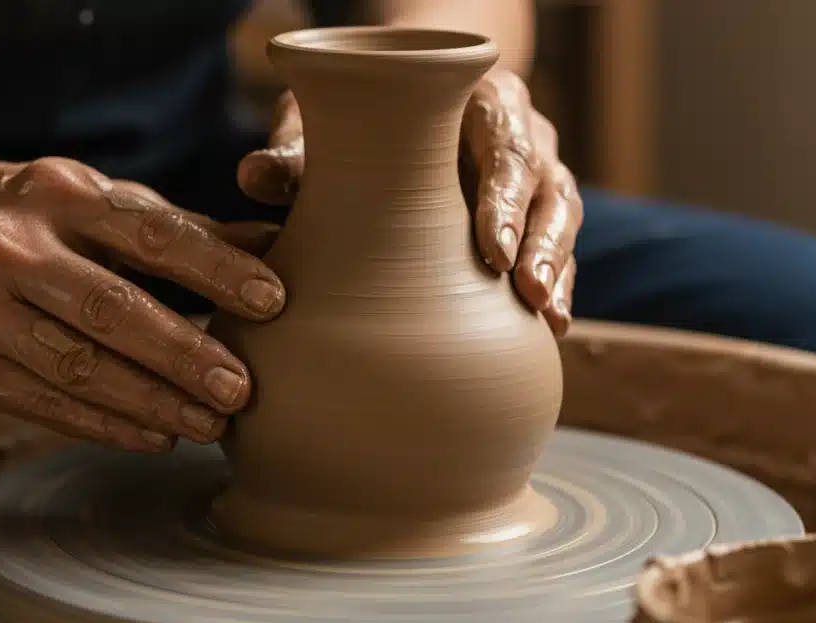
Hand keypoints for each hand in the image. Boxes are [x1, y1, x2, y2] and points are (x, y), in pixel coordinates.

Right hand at [0, 157, 284, 451]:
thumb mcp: (88, 199)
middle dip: (184, 354)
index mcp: (57, 191)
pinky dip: (105, 425)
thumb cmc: (21, 215)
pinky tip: (155, 437)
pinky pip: (42, 402)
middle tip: (242, 391)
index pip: (149, 233)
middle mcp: (9, 245)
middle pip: (110, 308)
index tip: (273, 301)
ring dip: (151, 403)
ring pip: (76, 366)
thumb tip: (276, 247)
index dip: (215, 268)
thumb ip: (174, 228)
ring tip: (208, 425)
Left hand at [237, 70, 581, 335]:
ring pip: (563, 215)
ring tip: (549, 317)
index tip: (492, 247)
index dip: (504, 195)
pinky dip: (557, 283)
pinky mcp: (536, 214)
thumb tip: (252, 178)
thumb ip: (301, 152)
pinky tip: (549, 327)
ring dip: (557, 266)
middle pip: (546, 182)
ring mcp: (538, 174)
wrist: (404, 112)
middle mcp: (522, 133)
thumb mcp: (335, 127)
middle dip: (539, 238)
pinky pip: (560, 246)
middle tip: (524, 288)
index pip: (505, 142)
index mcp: (480, 103)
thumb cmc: (366, 123)